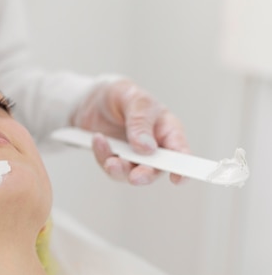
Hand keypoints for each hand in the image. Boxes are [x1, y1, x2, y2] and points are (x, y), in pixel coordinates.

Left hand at [71, 78, 188, 184]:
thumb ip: (140, 121)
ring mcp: (133, 156)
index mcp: (167, 130)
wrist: (93, 98)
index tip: (177, 179)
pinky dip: (103, 156)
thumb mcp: (134, 99)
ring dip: (119, 169)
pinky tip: (98, 139)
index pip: (180, 151)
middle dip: (144, 175)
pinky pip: (109, 166)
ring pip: (130, 173)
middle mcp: (154, 147)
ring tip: (110, 159)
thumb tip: (147, 148)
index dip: (182, 168)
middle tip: (135, 177)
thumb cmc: (122, 95)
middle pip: (154, 170)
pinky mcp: (115, 159)